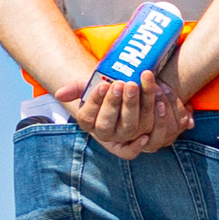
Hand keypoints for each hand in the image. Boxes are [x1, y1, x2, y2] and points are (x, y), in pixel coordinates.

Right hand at [71, 74, 190, 156]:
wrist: (124, 92)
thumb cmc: (105, 88)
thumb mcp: (89, 86)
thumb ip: (75, 88)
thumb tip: (59, 94)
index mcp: (89, 122)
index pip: (89, 116)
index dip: (96, 101)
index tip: (103, 84)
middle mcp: (106, 133)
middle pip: (109, 123)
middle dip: (115, 103)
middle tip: (121, 83)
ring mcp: (127, 135)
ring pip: (132, 125)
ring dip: (136, 105)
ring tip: (137, 83)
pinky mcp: (146, 134)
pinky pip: (151, 132)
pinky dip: (156, 117)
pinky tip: (159, 102)